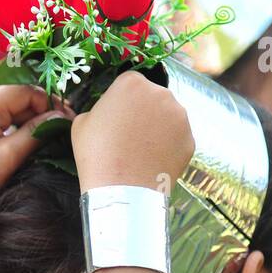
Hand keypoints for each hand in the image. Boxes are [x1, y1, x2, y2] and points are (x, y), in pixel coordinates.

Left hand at [0, 84, 67, 224]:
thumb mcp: (9, 156)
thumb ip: (36, 132)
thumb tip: (60, 117)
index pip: (23, 91)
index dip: (48, 102)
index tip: (66, 117)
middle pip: (14, 97)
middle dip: (38, 110)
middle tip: (62, 126)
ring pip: (5, 108)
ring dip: (26, 119)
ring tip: (47, 134)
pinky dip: (11, 126)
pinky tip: (25, 138)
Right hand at [71, 70, 192, 192]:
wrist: (122, 189)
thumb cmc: (96, 154)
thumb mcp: (82, 123)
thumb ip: (98, 109)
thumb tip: (107, 114)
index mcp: (131, 83)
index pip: (129, 82)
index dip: (122, 100)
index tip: (116, 116)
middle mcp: (161, 93)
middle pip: (152, 97)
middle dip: (143, 111)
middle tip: (129, 134)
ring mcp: (180, 116)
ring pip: (168, 116)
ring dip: (157, 127)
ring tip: (142, 150)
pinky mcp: (190, 139)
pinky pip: (177, 138)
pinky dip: (168, 146)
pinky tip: (153, 160)